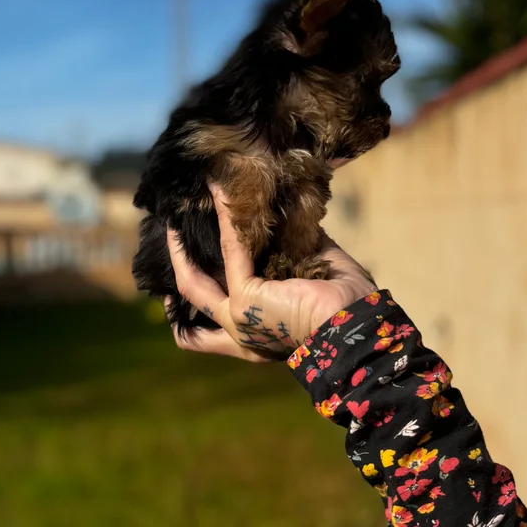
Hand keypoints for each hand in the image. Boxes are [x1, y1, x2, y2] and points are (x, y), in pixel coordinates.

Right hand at [165, 184, 375, 361]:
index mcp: (260, 336)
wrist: (356, 326)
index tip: (187, 277)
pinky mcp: (243, 300)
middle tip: (170, 236)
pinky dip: (224, 216)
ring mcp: (238, 319)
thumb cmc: (346, 307)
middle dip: (178, 270)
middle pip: (193, 306)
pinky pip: (229, 249)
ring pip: (193, 284)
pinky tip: (220, 190)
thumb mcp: (311, 277)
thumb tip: (289, 218)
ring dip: (181, 248)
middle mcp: (242, 335)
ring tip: (176, 216)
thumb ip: (294, 251)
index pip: (212, 331)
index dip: (192, 311)